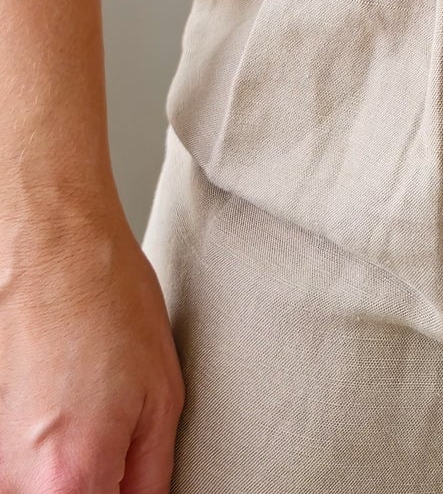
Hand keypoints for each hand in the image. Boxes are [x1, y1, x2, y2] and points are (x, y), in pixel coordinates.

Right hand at [0, 192, 183, 492]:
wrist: (45, 238)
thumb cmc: (105, 298)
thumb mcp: (161, 397)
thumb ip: (149, 480)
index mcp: (69, 484)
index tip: (122, 478)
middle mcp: (11, 484)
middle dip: (88, 484)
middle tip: (103, 435)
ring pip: (32, 485)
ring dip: (56, 468)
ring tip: (75, 407)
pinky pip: (10, 463)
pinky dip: (31, 448)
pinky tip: (49, 402)